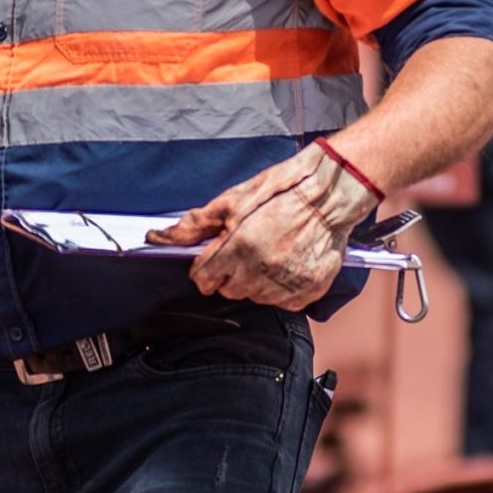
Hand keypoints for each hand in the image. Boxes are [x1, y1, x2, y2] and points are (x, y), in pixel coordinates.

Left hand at [148, 145, 379, 310]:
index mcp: (238, 248)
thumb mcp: (234, 200)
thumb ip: (195, 224)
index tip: (216, 256)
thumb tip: (160, 237)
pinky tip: (288, 262)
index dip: (206, 267)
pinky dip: (280, 287)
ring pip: (253, 297)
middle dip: (231, 272)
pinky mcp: (307, 293)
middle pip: (227, 290)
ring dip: (255, 280)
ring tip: (271, 252)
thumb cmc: (283, 191)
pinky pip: (281, 301)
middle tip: (248, 247)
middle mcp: (261, 272)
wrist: (331, 194)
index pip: (202, 280)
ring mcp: (286, 285)